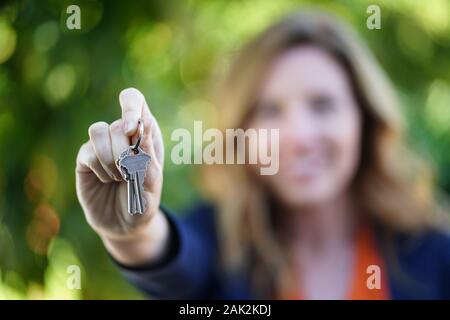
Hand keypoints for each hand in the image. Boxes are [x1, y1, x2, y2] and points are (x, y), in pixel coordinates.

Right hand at [76, 88, 166, 264]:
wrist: (125, 223)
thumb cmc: (144, 200)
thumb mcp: (152, 182)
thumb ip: (148, 156)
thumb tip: (143, 124)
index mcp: (145, 132)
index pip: (133, 100)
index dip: (130, 108)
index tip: (131, 129)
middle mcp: (122, 134)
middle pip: (118, 123)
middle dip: (125, 152)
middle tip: (130, 173)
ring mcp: (102, 145)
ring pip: (98, 130)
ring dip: (111, 159)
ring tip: (119, 177)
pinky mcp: (85, 158)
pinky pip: (88, 152)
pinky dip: (100, 169)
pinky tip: (106, 180)